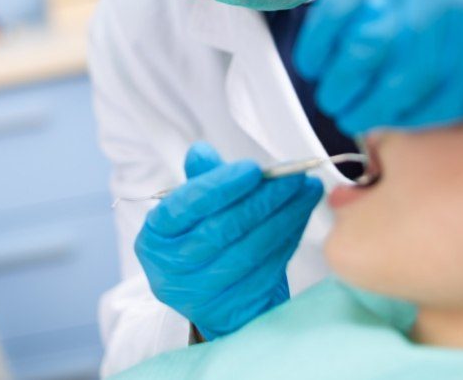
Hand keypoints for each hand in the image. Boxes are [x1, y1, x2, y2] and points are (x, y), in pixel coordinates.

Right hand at [134, 143, 323, 340]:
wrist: (214, 296)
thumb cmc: (201, 238)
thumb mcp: (194, 209)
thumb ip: (201, 179)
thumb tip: (201, 152)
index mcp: (155, 237)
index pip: (184, 207)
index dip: (220, 186)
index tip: (253, 168)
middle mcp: (171, 269)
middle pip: (221, 230)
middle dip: (262, 199)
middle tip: (293, 176)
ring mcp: (201, 295)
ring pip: (250, 250)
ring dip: (284, 217)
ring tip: (307, 190)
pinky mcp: (233, 309)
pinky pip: (268, 269)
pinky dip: (288, 239)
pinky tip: (301, 217)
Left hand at [294, 0, 462, 133]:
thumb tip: (331, 30)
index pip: (336, 14)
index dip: (313, 47)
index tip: (311, 65)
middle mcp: (431, 8)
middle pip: (355, 62)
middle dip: (337, 90)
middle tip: (334, 100)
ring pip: (393, 99)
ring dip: (369, 113)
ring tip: (361, 114)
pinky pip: (437, 114)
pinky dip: (412, 120)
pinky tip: (405, 116)